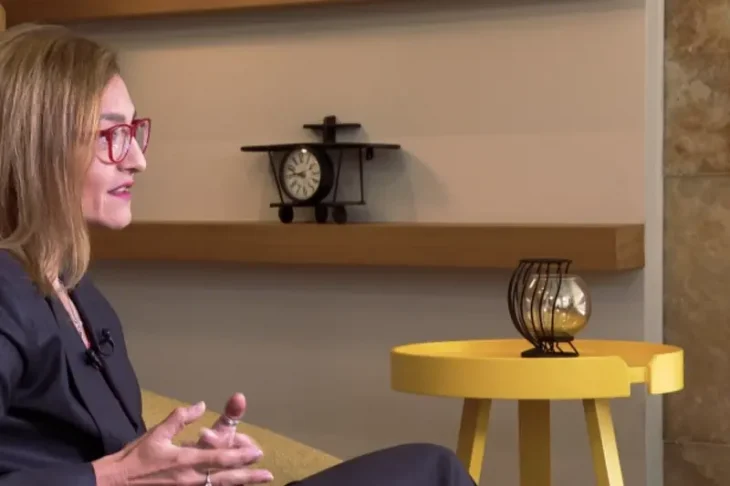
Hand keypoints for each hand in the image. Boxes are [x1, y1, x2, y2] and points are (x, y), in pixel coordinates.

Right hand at [92, 400, 273, 485]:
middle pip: (225, 478)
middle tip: (267, 474)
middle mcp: (190, 479)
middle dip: (248, 476)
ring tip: (256, 482)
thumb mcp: (157, 434)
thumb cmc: (135, 458)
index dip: (240, 457)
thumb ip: (180, 418)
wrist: (114, 484)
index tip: (257, 453)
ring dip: (239, 485)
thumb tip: (201, 405)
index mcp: (185, 460)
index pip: (219, 459)